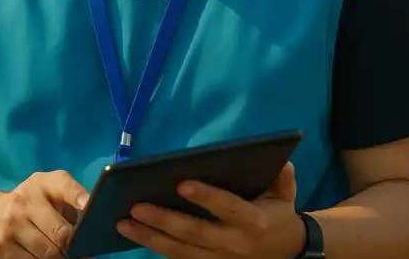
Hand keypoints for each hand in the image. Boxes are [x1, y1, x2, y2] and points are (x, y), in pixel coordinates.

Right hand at [0, 170, 90, 258]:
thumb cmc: (31, 204)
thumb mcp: (49, 194)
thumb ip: (71, 201)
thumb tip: (93, 227)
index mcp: (41, 183)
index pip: (63, 185)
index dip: (77, 196)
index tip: (88, 207)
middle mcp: (23, 201)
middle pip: (61, 233)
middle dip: (73, 245)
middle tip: (77, 249)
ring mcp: (10, 226)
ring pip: (49, 254)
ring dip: (60, 258)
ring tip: (60, 253)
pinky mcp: (1, 249)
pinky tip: (42, 257)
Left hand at [117, 162, 305, 258]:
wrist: (286, 252)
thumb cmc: (277, 214)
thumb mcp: (285, 194)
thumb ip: (283, 178)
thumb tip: (280, 160)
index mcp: (254, 221)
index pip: (227, 208)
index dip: (206, 197)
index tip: (181, 183)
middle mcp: (234, 244)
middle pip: (194, 232)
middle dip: (163, 220)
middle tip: (136, 206)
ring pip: (179, 250)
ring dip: (149, 237)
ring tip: (122, 222)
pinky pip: (177, 258)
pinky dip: (155, 246)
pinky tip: (133, 234)